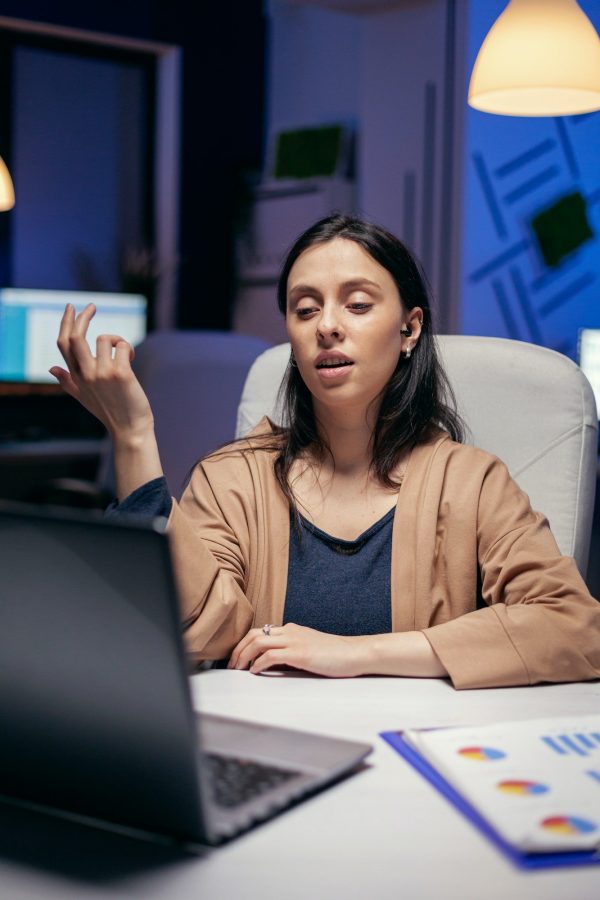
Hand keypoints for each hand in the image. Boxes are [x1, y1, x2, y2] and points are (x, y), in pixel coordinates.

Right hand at [50, 303, 152, 439]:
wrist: (130, 430)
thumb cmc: (110, 412)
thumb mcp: (83, 397)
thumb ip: (67, 382)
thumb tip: (51, 368)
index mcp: (76, 377)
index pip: (64, 344)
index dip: (66, 323)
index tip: (72, 308)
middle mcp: (85, 374)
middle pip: (76, 336)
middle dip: (82, 316)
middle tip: (91, 306)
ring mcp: (102, 374)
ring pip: (104, 339)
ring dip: (115, 340)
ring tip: (125, 354)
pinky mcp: (120, 373)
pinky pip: (121, 345)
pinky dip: (127, 347)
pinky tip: (131, 359)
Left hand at [227, 623, 367, 677]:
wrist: (356, 653)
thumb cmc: (336, 654)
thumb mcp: (310, 648)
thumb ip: (292, 651)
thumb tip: (273, 663)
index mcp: (292, 629)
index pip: (261, 631)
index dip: (245, 643)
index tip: (238, 657)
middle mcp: (290, 631)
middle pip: (254, 634)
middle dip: (238, 649)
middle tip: (232, 664)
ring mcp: (295, 641)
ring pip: (258, 642)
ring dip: (243, 656)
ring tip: (238, 668)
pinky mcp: (299, 653)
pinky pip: (270, 656)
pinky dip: (258, 663)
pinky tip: (255, 672)